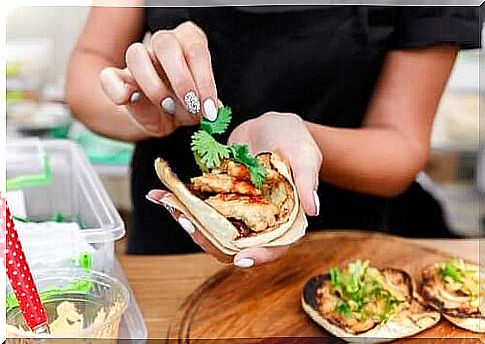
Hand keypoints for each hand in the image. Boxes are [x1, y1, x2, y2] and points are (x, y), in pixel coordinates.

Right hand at [99, 21, 217, 137]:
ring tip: (168, 108)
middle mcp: (164, 44)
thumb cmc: (186, 105)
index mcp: (189, 42)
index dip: (205, 81)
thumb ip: (206, 103)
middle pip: (166, 45)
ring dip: (154, 87)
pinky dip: (117, 90)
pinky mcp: (117, 77)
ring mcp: (139, 57)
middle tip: (192, 106)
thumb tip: (215, 107)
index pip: (196, 51)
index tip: (210, 108)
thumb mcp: (200, 106)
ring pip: (136, 55)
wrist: (161, 118)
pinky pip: (108, 76)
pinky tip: (130, 101)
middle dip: (182, 80)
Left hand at [147, 111, 321, 267]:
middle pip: (234, 243)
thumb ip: (306, 182)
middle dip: (209, 238)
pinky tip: (160, 193)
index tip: (240, 259)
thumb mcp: (304, 156)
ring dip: (189, 220)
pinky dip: (180, 200)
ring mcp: (236, 210)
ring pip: (212, 228)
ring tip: (168, 204)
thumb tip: (313, 209)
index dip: (259, 256)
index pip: (275, 247)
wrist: (271, 125)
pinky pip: (199, 206)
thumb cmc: (295, 140)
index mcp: (283, 218)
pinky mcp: (219, 197)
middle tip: (188, 222)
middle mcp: (257, 220)